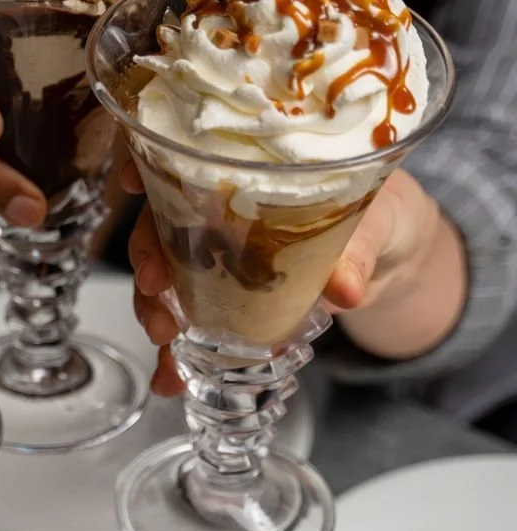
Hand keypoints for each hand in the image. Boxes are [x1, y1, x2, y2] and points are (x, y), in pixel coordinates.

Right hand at [124, 164, 446, 395]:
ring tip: (162, 335)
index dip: (146, 160)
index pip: (181, 152)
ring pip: (164, 273)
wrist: (397, 257)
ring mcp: (218, 258)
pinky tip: (168, 378)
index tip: (132, 181)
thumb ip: (358, 250)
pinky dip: (175, 355)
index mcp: (248, 169)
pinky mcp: (227, 303)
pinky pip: (191, 324)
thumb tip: (345, 288)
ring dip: (152, 304)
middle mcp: (219, 208)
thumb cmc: (382, 212)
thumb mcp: (378, 220)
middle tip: (155, 284)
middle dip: (147, 252)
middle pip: (160, 219)